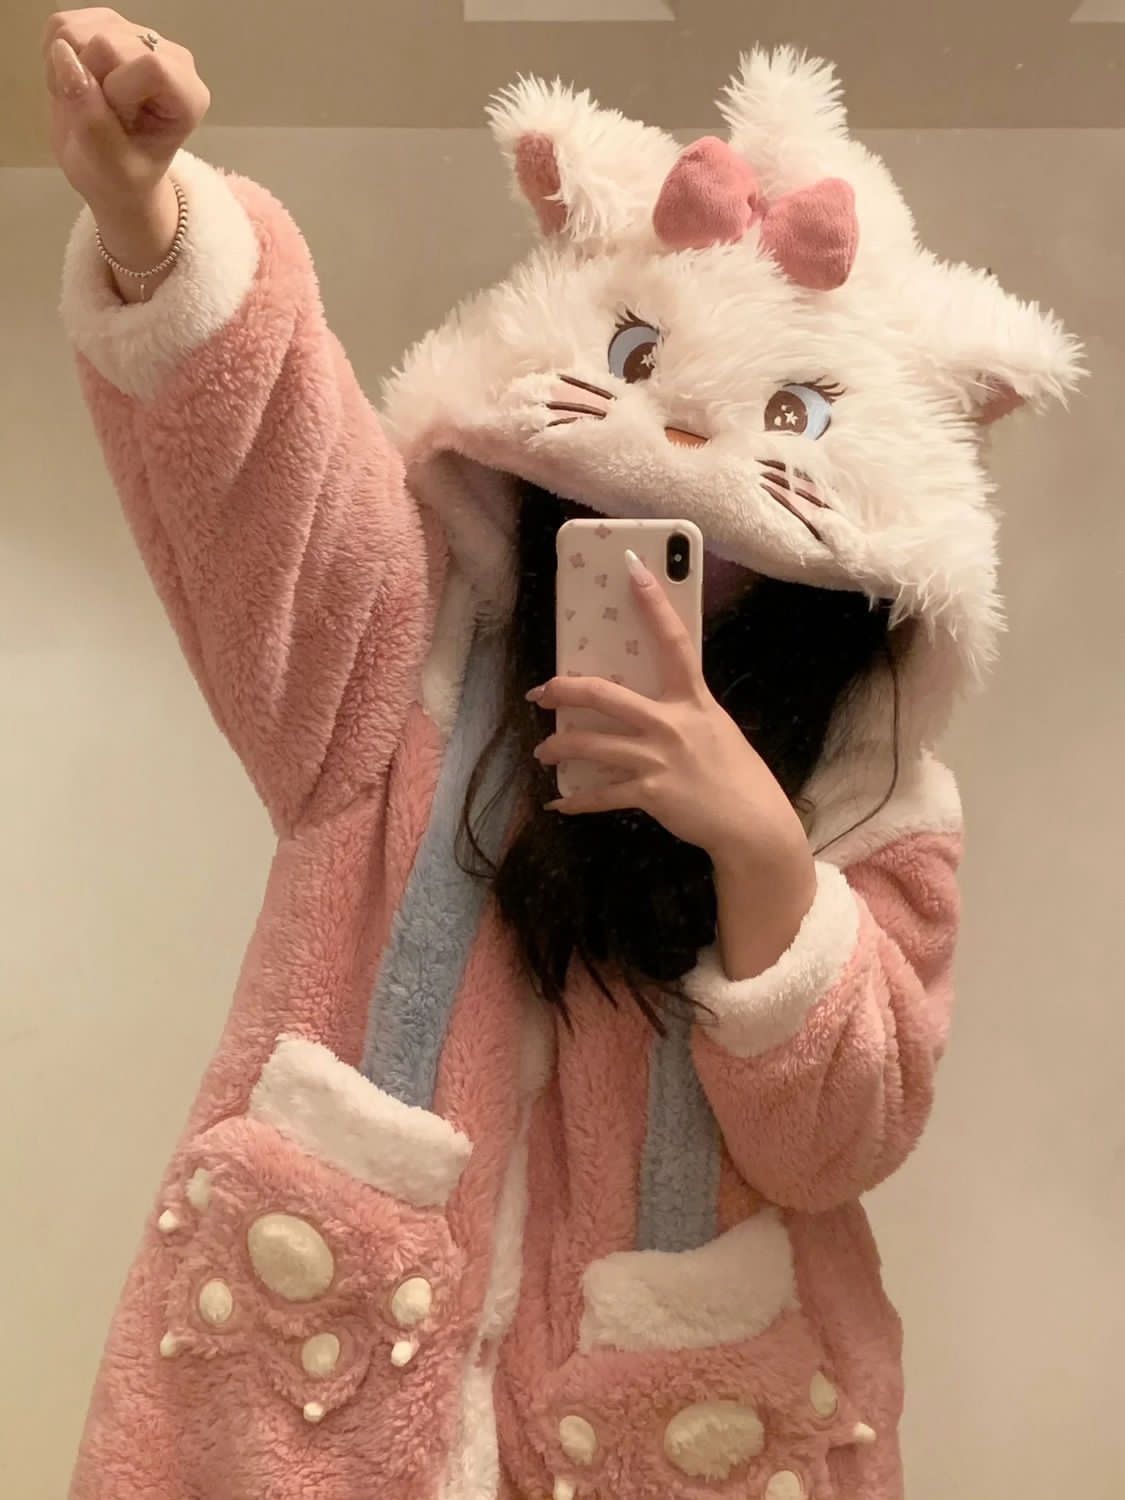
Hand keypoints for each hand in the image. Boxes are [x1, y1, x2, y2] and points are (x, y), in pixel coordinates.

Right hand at [43, 9, 210, 210]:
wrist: (108, 172)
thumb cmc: (120, 177)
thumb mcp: (108, 164)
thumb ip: (90, 116)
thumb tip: (63, 52)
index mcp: (188, 95)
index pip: (150, 66)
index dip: (116, 92)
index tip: (115, 121)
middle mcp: (169, 57)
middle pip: (107, 42)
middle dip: (89, 82)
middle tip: (95, 117)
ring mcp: (136, 35)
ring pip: (79, 30)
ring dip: (68, 71)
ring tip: (86, 103)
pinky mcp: (106, 23)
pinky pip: (62, 25)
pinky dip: (56, 57)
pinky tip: (76, 84)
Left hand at [529, 550, 808, 868]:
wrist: (752, 823)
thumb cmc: (735, 773)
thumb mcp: (714, 727)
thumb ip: (682, 711)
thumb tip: (644, 704)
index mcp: (692, 699)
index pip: (673, 640)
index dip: (654, 602)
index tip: (632, 568)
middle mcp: (671, 723)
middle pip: (603, 694)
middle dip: (563, 691)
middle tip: (540, 693)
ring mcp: (658, 758)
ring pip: (590, 745)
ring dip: (558, 749)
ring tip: (543, 752)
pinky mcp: (650, 792)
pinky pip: (599, 795)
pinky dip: (574, 801)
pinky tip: (559, 803)